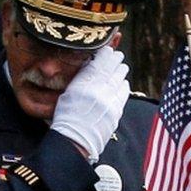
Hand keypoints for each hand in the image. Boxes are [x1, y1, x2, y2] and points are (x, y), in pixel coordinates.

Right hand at [50, 46, 129, 161]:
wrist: (75, 140)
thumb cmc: (67, 118)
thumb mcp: (67, 94)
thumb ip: (81, 79)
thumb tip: (91, 65)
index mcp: (83, 85)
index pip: (98, 63)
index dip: (105, 54)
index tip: (108, 50)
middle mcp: (97, 90)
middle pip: (111, 68)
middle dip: (116, 60)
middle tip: (118, 55)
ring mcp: (108, 101)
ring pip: (120, 78)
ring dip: (121, 71)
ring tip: (121, 67)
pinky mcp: (116, 110)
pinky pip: (124, 92)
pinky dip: (123, 85)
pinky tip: (122, 83)